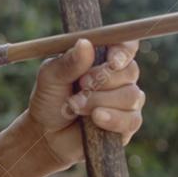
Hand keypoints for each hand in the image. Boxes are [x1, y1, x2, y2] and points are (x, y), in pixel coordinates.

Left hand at [26, 39, 144, 166]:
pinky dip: (111, 118)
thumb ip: (68, 62)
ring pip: (130, 96)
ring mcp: (125, 101)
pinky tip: (95, 119)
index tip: (111, 61)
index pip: (126, 46)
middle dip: (103, 79)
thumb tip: (85, 43)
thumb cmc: (49, 99)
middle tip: (81, 84)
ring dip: (100, 101)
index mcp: (102, 58)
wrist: (46, 133)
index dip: (124, 51)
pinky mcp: (127, 124)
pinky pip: (131, 119)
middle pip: (130, 71)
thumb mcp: (50, 77)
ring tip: (75, 106)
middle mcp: (118, 77)